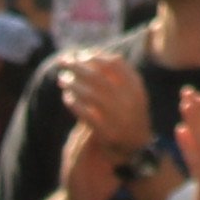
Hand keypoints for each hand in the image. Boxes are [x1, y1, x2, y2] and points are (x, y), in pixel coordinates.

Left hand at [58, 50, 152, 164]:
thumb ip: (114, 75)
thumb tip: (89, 53)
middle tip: (63, 61)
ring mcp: (119, 117)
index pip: (115, 63)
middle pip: (98, 77)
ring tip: (62, 79)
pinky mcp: (107, 133)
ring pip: (90, 95)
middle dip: (77, 66)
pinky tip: (66, 97)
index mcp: (137, 87)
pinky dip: (74, 104)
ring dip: (72, 84)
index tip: (81, 55)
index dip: (95, 57)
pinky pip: (86, 114)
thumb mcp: (130, 92)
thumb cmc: (128, 112)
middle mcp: (129, 101)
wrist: (137, 146)